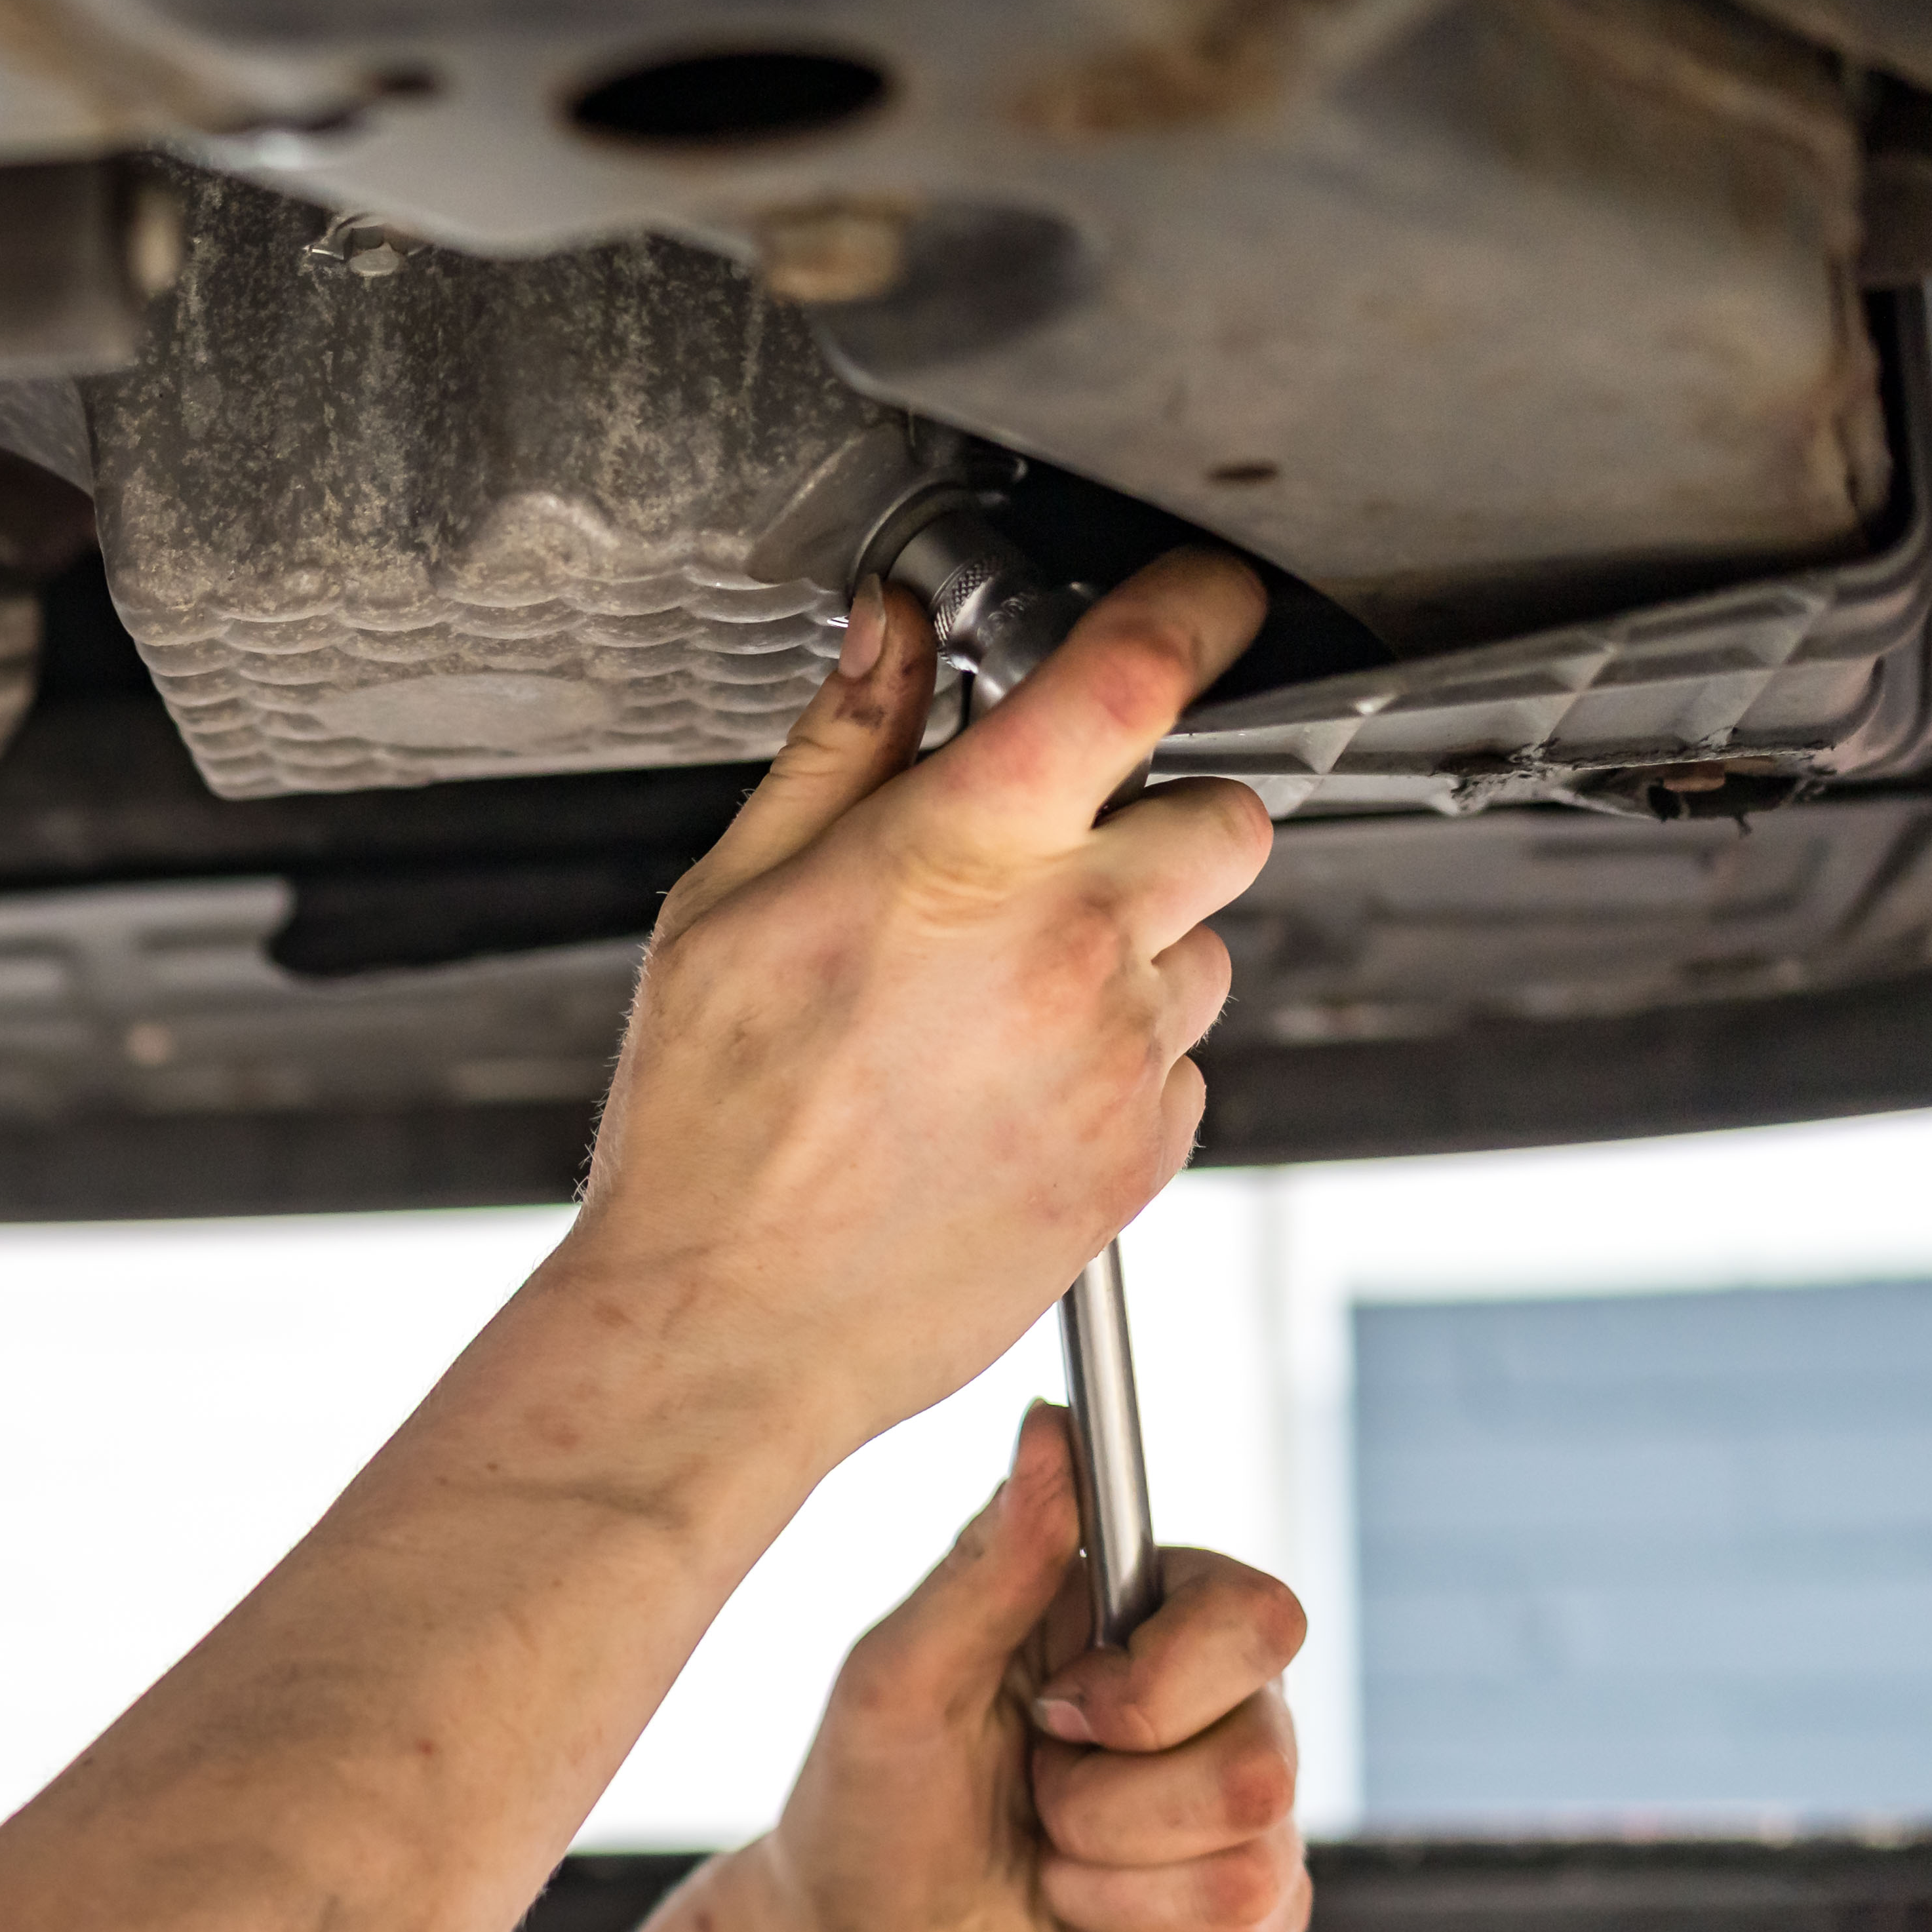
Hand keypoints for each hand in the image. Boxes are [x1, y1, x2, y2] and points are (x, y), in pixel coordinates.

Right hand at [564, 553, 1278, 1467]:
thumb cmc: (706, 1133)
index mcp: (960, 853)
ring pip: (1201, 947)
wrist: (728, 1327)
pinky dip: (1118, 1066)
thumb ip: (836, 751)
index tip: (1203, 604)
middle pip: (1225, 812)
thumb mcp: (723, 906)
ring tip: (992, 1015)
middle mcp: (1067, 941)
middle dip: (1157, 818)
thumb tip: (892, 635)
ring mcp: (1120, 1053)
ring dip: (1131, 954)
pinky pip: (1180, 1065)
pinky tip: (1001, 1097)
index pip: (1139, 671)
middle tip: (1049, 866)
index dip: (1194, 609)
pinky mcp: (1144, 1152)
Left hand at [747, 1405, 1310, 1931]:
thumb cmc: (868, 1799)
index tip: (1054, 1714)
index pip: (1264, 1619)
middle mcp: (1227, 1718)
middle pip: (1262, 1768)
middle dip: (1104, 1810)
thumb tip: (1054, 1421)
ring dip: (1103, 1889)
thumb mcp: (900, 1679)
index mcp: (1156, 1627)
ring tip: (1042, 1866)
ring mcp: (1247, 1835)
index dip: (1161, 1687)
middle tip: (1030, 1800)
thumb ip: (993, 1560)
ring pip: (1247, 1874)